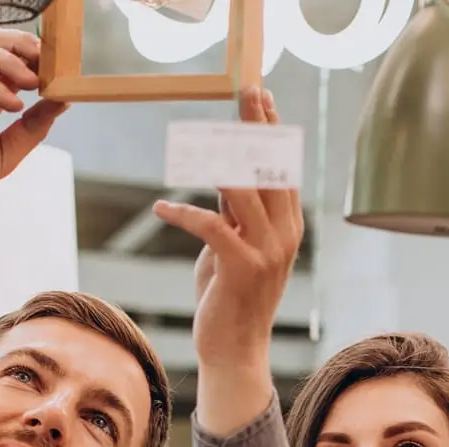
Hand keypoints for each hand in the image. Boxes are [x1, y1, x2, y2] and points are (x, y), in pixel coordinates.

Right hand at [0, 30, 67, 256]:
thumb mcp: (7, 153)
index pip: (14, 66)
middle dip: (25, 48)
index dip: (36, 64)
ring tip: (33, 83)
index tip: (59, 72)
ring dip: (12, 63)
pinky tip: (11, 103)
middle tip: (47, 62)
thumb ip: (34, 127)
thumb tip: (62, 101)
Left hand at [154, 88, 303, 435]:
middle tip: (246, 91)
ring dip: (218, 158)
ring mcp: (267, 252)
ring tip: (196, 138)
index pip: (283, 169)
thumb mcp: (230, 248)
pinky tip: (160, 208)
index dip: (273, 131)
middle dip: (256, 126)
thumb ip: (232, 214)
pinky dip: (182, 213)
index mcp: (288, 228)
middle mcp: (285, 236)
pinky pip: (211, 226)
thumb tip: (221, 178)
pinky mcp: (242, 267)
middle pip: (270, 168)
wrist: (233, 353)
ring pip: (244, 189)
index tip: (263, 98)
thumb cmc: (227, 300)